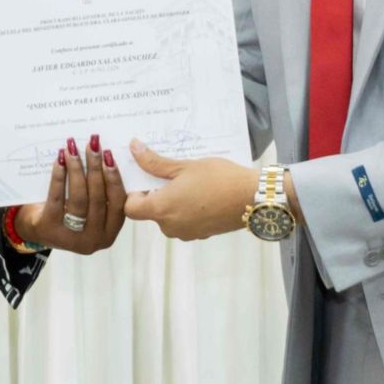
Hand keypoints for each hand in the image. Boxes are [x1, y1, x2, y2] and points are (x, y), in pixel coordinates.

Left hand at [16, 135, 126, 253]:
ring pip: (79, 198)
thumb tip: (105, 155)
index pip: (118, 204)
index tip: (109, 155)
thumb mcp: (91, 209)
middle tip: (92, 145)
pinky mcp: (50, 228)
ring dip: (77, 169)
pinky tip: (59, 160)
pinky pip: (57, 198)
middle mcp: (94, 239)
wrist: (36, 231)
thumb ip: (101, 192)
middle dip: (95, 167)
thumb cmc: (69, 214)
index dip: (115, 178)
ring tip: (73, 149)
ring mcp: (72, 237)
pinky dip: (59, 177)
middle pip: (98, 198)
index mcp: (109, 232)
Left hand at [123, 140, 259, 240]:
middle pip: (150, 212)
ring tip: (187, 182)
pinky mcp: (201, 234)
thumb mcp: (184, 166)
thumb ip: (155, 162)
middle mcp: (170, 226)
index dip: (133, 193)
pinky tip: (201, 194)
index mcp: (162, 209)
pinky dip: (186, 209)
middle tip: (169, 174)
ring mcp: (186, 233)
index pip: (130, 208)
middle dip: (156, 194)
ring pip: (168, 217)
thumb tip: (133, 149)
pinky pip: (184, 222)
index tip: (145, 178)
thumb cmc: (218, 179)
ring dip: (172, 201)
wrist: (252, 197)